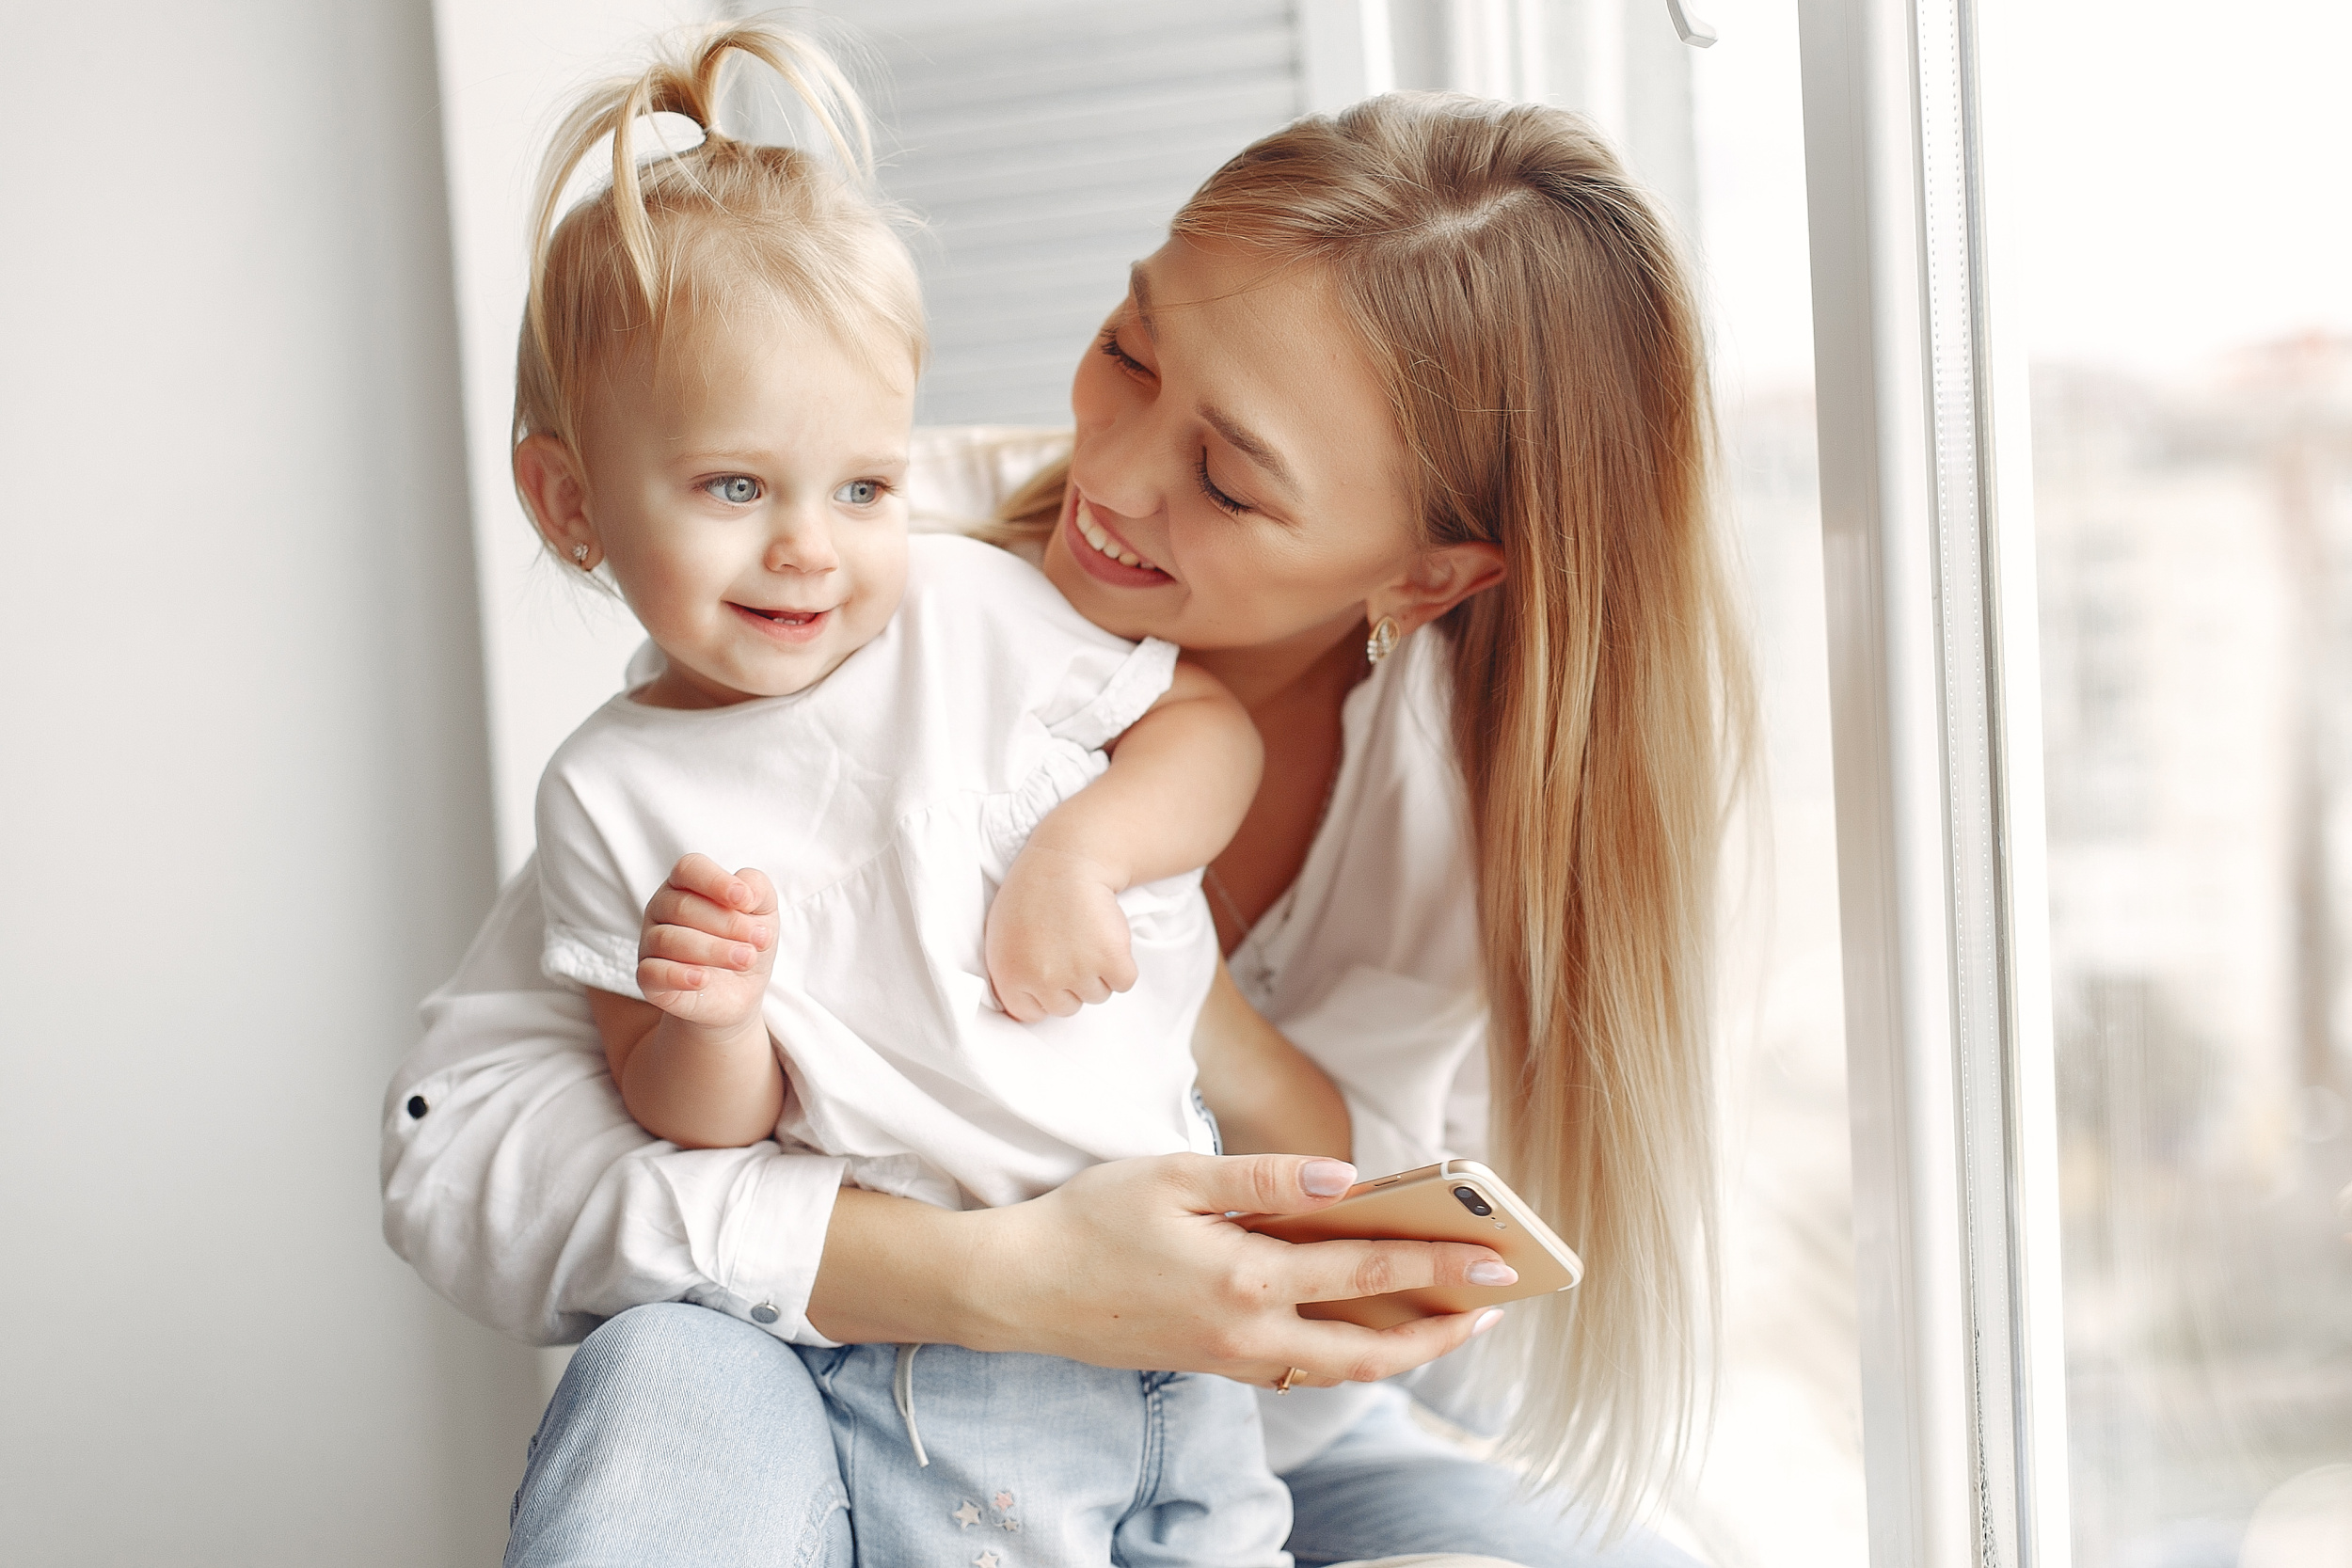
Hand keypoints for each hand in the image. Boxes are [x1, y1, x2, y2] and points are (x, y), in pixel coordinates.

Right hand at [636, 853, 776, 1031]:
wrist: (738, 992)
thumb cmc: (746, 941)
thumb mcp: (763, 911)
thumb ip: (757, 888)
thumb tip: (744, 891)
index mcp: (687, 885)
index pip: (689, 869)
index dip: (715, 881)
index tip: (745, 901)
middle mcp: (662, 909)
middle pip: (683, 907)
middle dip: (727, 923)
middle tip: (760, 940)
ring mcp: (650, 943)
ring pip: (669, 940)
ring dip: (714, 950)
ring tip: (746, 959)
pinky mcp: (648, 979)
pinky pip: (652, 972)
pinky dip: (678, 975)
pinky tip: (703, 979)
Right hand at [941, 1154, 1514, 1386]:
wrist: (1021, 1288)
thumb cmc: (1092, 1219)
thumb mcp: (1175, 1174)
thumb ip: (1267, 1179)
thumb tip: (1348, 1179)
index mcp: (1247, 1277)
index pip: (1366, 1270)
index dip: (1437, 1264)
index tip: (1494, 1261)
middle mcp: (1249, 1333)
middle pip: (1369, 1348)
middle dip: (1438, 1330)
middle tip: (1493, 1309)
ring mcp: (1231, 1358)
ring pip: (1337, 1370)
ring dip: (1398, 1351)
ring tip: (1444, 1323)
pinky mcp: (1213, 1364)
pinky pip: (1299, 1372)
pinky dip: (1345, 1357)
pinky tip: (1362, 1330)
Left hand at [984, 845, 1137, 1021]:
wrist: (1067, 859)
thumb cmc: (1034, 893)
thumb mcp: (1001, 936)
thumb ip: (1011, 974)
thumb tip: (1023, 1010)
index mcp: (1009, 975)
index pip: (1031, 1014)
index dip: (1045, 992)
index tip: (1050, 970)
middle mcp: (1041, 980)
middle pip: (1068, 1007)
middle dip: (1073, 981)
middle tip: (1069, 944)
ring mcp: (1077, 972)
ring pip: (1098, 994)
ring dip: (1098, 970)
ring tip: (1086, 934)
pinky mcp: (1110, 959)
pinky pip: (1124, 982)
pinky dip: (1122, 963)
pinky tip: (1106, 934)